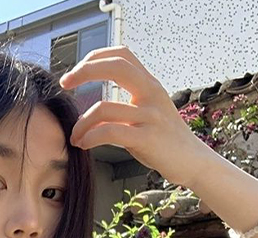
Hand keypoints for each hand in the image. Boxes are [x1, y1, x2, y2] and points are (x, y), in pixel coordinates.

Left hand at [59, 45, 214, 187]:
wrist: (192, 162)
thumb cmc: (164, 141)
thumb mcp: (148, 114)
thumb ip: (127, 105)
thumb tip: (96, 109)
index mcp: (150, 85)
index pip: (122, 55)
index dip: (95, 57)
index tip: (76, 72)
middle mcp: (151, 94)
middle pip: (115, 66)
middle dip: (84, 71)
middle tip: (65, 84)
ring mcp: (150, 115)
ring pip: (103, 108)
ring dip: (80, 123)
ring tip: (75, 137)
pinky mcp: (146, 138)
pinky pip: (109, 132)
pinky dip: (89, 137)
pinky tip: (83, 144)